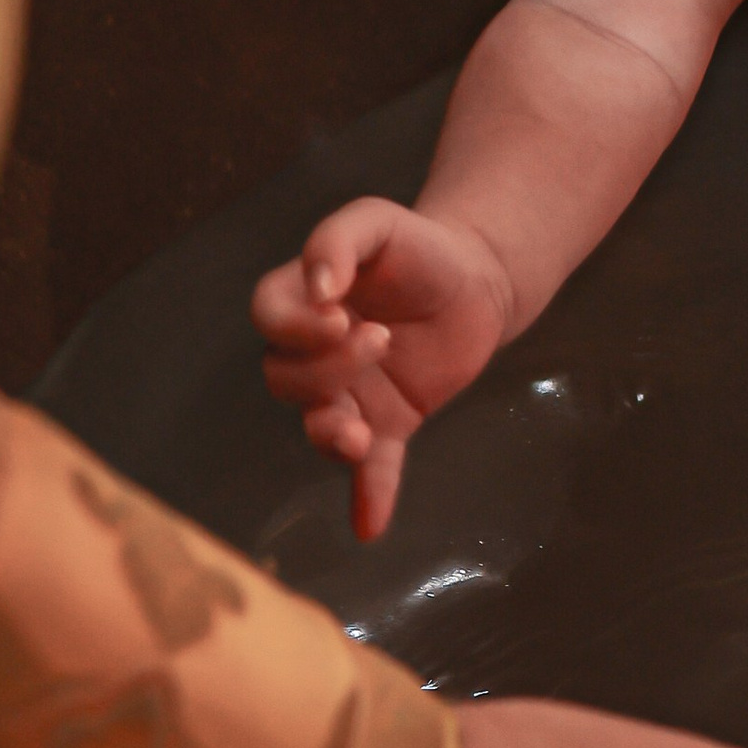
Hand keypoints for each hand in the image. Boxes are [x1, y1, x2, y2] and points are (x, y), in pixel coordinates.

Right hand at [253, 198, 512, 539]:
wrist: (478, 278)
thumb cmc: (419, 244)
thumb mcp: (378, 221)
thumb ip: (338, 240)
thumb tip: (320, 289)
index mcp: (303, 301)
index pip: (269, 321)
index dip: (295, 326)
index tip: (339, 315)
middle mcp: (315, 355)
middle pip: (286, 379)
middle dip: (326, 370)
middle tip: (379, 338)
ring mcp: (350, 394)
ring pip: (318, 426)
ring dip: (330, 436)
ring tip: (358, 436)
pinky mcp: (389, 423)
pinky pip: (372, 468)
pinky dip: (369, 496)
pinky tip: (370, 526)